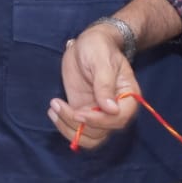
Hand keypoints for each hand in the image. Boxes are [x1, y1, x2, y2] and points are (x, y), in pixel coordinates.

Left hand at [47, 23, 139, 150]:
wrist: (86, 44)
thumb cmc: (98, 47)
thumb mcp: (101, 61)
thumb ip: (105, 84)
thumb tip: (111, 110)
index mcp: (128, 97)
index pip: (119, 119)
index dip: (100, 121)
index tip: (79, 113)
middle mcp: (115, 110)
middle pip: (102, 132)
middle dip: (79, 125)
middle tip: (59, 106)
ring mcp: (98, 113)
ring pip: (89, 137)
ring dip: (69, 129)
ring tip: (54, 108)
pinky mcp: (83, 112)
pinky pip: (77, 130)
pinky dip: (64, 126)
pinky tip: (53, 110)